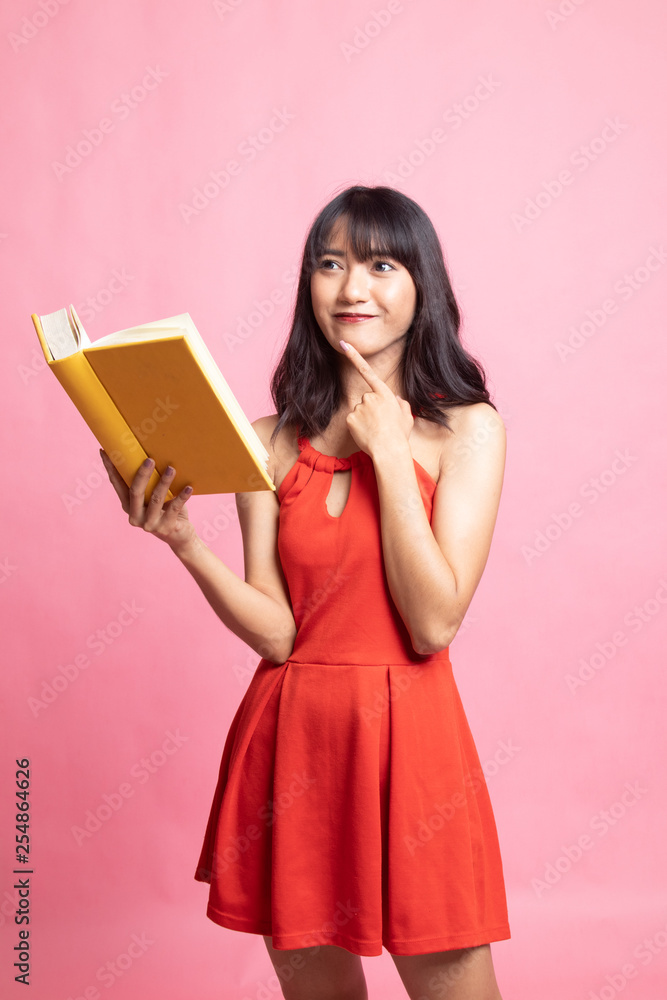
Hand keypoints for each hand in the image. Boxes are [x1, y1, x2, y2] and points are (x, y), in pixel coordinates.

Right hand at [100, 450, 195, 551]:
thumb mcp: (153, 498)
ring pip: (156, 499)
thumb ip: (148, 485)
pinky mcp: (166, 527)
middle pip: (135, 491)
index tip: (106, 452)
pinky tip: (189, 488)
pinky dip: (182, 496)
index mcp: (128, 506)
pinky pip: (175, 508)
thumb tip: (148, 456)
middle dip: (142, 474)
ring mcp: (150, 524)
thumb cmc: (165, 511)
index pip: (117, 485)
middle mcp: (135, 516)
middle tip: (150, 459)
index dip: (111, 469)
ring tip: (171, 469)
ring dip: (164, 482)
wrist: (180, 537)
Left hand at [340, 340, 413, 457]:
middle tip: (381, 424)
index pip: (367, 371)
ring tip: (375, 431)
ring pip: (359, 411)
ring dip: (365, 419)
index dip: (354, 356)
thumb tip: (395, 399)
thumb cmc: (400, 435)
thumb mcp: (406, 417)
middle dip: (371, 409)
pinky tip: (366, 434)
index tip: (344, 344)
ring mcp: (359, 407)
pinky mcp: (350, 418)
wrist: (389, 450)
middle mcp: (370, 397)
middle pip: (367, 399)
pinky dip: (357, 427)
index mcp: (385, 393)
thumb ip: (401, 404)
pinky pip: (352, 420)